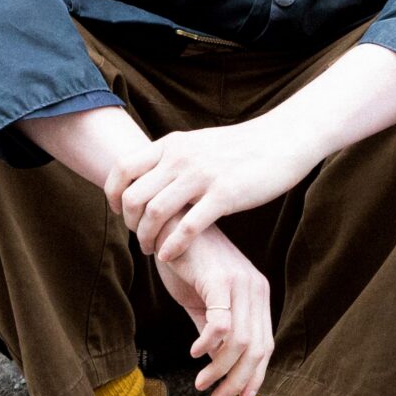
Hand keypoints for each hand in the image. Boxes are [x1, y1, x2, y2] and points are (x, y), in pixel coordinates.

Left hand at [104, 119, 319, 259]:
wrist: (283, 139)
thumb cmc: (243, 147)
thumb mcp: (200, 143)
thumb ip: (175, 157)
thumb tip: (152, 176)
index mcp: (172, 144)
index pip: (123, 169)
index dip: (112, 195)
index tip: (119, 212)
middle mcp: (181, 158)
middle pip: (133, 197)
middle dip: (130, 224)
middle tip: (140, 237)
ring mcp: (202, 176)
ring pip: (155, 213)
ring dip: (147, 238)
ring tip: (152, 250)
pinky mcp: (224, 195)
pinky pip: (187, 227)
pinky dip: (172, 246)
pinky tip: (170, 256)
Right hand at [156, 225, 273, 395]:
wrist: (170, 224)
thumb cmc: (186, 261)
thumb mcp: (203, 302)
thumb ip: (213, 331)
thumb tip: (217, 364)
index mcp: (257, 296)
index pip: (265, 345)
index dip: (254, 377)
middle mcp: (256, 290)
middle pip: (257, 349)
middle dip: (237, 382)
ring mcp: (240, 283)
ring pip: (241, 342)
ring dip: (220, 369)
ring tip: (201, 384)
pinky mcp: (220, 280)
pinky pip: (221, 322)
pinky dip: (209, 344)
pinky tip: (194, 353)